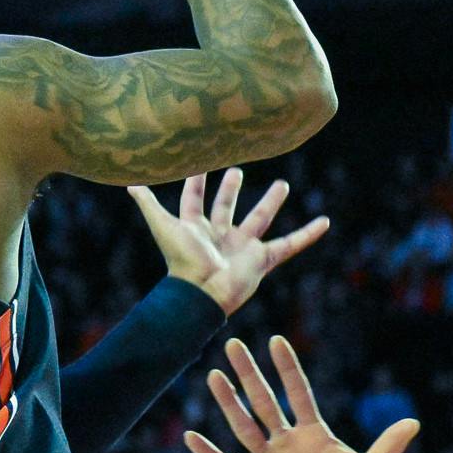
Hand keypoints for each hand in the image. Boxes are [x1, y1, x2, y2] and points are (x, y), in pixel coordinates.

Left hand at [129, 169, 328, 315]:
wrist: (202, 293)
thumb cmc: (182, 261)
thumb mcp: (163, 226)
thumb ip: (148, 204)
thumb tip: (128, 182)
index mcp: (195, 227)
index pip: (194, 198)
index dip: (195, 181)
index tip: (200, 158)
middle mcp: (219, 235)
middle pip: (227, 206)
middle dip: (231, 189)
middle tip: (237, 168)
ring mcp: (242, 247)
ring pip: (260, 219)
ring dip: (270, 202)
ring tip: (282, 184)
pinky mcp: (262, 259)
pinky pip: (290, 245)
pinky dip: (308, 235)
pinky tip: (324, 222)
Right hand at [185, 337, 418, 452]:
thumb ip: (388, 446)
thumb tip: (414, 422)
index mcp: (315, 434)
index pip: (298, 393)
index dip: (287, 368)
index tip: (275, 340)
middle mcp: (288, 443)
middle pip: (265, 401)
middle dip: (249, 373)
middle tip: (232, 344)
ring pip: (244, 427)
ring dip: (228, 403)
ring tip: (212, 377)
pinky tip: (191, 438)